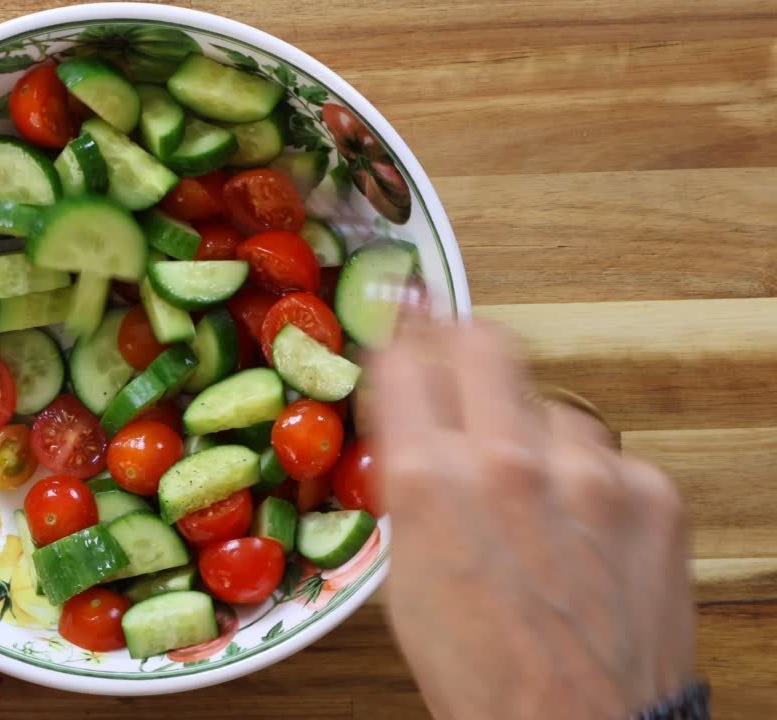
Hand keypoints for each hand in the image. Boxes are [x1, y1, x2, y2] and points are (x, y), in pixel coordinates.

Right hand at [369, 312, 695, 719]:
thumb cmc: (481, 674)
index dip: (400, 333)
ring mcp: (591, 473)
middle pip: (485, 342)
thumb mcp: (404, 578)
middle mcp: (509, 460)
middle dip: (463, 342)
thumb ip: (410, 488)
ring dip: (535, 434)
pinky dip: (591, 481)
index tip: (404, 315)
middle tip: (459, 355)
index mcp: (428, 481)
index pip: (406, 358)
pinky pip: (608, 454)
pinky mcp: (654, 494)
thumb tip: (417, 430)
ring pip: (552, 407)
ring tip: (534, 496)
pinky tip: (582, 531)